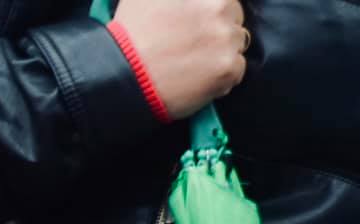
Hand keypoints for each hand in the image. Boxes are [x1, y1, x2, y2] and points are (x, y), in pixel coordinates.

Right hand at [115, 0, 248, 119]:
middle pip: (234, 19)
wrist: (122, 76)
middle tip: (191, 46)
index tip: (195, 24)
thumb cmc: (129, 34)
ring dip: (220, 54)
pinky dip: (221, 78)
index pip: (225, 1)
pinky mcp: (228, 68)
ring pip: (236, 45)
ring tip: (191, 65)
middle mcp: (222, 8)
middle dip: (218, 30)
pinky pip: (237, 71)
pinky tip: (196, 80)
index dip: (210, 11)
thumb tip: (182, 3)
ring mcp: (227, 39)